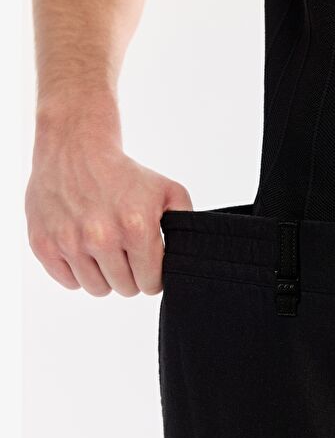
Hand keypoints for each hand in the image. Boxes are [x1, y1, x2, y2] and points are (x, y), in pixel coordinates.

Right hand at [25, 93, 191, 296]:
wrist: (75, 149)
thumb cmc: (124, 174)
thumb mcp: (168, 191)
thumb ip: (184, 224)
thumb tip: (187, 256)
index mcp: (136, 228)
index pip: (150, 283)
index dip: (152, 276)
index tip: (148, 264)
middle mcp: (101, 238)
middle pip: (125, 289)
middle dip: (130, 275)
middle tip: (125, 253)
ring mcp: (70, 243)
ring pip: (97, 289)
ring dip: (104, 276)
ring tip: (105, 251)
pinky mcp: (44, 244)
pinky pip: (69, 282)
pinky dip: (78, 272)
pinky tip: (83, 249)